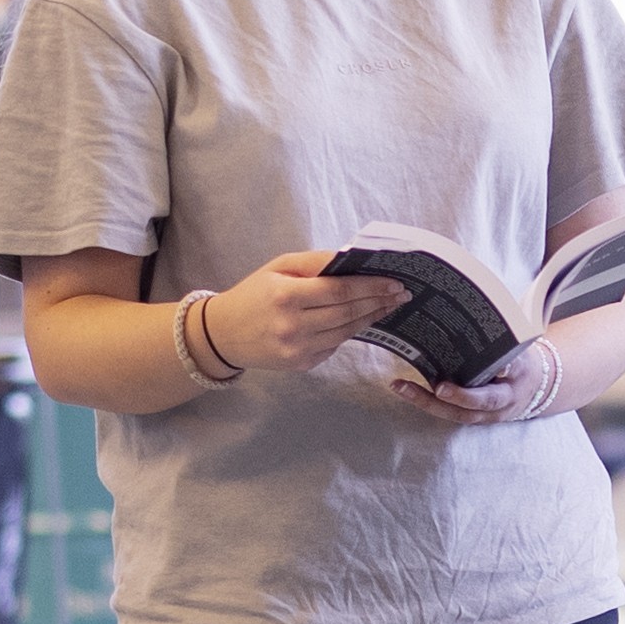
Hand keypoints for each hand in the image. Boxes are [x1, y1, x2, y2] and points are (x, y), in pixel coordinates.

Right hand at [201, 248, 399, 378]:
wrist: (223, 334)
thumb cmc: (254, 294)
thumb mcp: (278, 268)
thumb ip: (315, 262)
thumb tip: (351, 258)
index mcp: (286, 296)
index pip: (338, 291)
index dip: (370, 287)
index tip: (394, 282)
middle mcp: (292, 326)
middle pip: (347, 313)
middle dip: (378, 302)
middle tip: (401, 294)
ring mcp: (297, 349)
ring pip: (346, 332)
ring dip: (370, 318)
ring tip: (389, 305)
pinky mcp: (301, 364)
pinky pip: (334, 345)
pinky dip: (349, 331)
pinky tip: (362, 319)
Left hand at [353, 342, 580, 428]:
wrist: (534, 390)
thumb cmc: (522, 362)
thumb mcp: (523, 348)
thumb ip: (509, 336)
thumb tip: (490, 304)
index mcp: (517, 379)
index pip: (513, 373)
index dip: (506, 370)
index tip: (499, 368)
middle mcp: (502, 403)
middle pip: (481, 403)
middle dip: (460, 396)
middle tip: (439, 388)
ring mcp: (484, 414)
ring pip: (457, 413)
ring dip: (428, 402)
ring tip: (401, 386)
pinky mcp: (468, 415)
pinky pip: (446, 412)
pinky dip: (425, 401)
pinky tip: (404, 387)